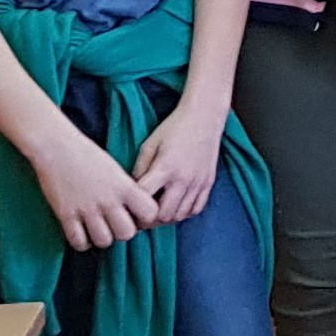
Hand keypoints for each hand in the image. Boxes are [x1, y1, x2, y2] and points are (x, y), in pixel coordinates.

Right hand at [30, 136, 160, 253]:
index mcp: (124, 186)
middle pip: (127, 233)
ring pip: (104, 241)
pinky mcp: (66, 215)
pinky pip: (79, 242)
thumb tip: (137, 213)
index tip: (136, 215)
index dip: (145, 218)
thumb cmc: (87, 156)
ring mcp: (86, 208)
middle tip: (113, 224)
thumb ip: (128, 191)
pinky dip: (81, 241)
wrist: (56, 147)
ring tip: (96, 228)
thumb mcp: (115, 170)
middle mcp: (108, 199)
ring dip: (101, 238)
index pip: (150, 213)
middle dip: (121, 232)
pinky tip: (80, 231)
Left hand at [134, 97, 228, 219]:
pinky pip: (196, 209)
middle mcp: (183, 179)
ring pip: (180, 216)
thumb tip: (132, 190)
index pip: (145, 199)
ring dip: (167, 217)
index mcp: (165, 168)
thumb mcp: (150, 144)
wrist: (205, 117)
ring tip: (157, 210)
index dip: (133, 207)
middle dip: (150, 218)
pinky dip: (184, 213)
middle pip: (163, 215)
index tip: (127, 208)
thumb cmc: (174, 128)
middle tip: (141, 214)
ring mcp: (198, 183)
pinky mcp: (208, 183)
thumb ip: (139, 168)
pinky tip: (175, 206)